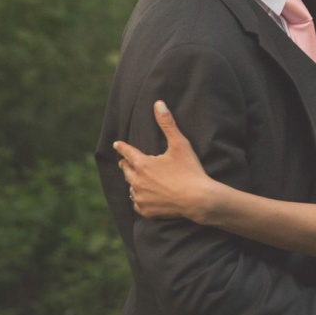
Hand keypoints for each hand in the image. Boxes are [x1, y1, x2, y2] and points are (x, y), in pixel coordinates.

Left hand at [114, 100, 214, 222]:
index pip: (127, 152)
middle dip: (126, 164)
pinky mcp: (146, 211)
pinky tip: (143, 197)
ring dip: (133, 182)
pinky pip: (137, 203)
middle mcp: (137, 181)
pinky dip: (139, 199)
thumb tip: (158, 103)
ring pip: (131, 187)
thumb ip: (167, 123)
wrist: (198, 199)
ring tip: (136, 180)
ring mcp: (140, 197)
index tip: (117, 144)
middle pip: (126, 171)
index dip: (122, 147)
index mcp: (143, 164)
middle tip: (125, 162)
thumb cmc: (190, 170)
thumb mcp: (180, 144)